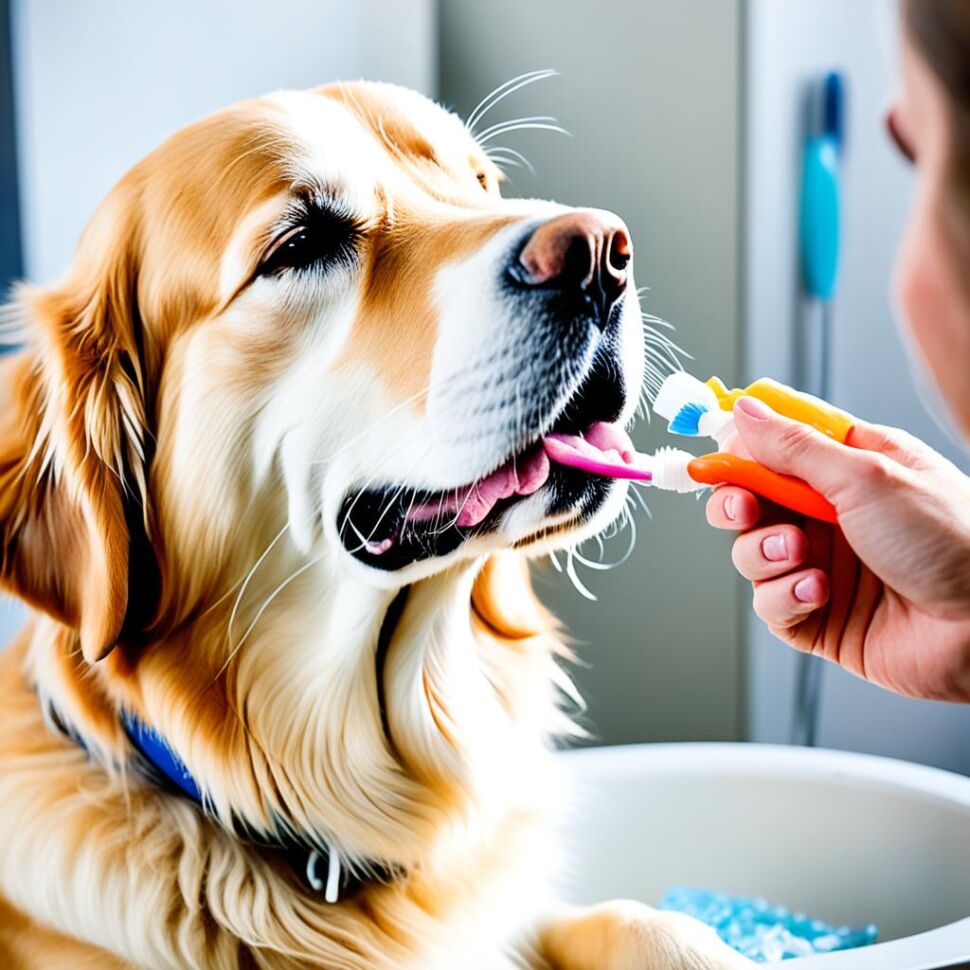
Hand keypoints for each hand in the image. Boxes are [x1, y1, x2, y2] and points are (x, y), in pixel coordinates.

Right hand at [706, 396, 969, 701]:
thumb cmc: (951, 537)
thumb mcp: (866, 474)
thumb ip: (793, 446)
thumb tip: (742, 411)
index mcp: (849, 468)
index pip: (775, 446)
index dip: (738, 446)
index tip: (709, 448)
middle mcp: (831, 515)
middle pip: (750, 500)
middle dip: (736, 503)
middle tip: (744, 507)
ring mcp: (822, 566)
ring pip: (751, 553)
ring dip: (764, 553)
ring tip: (800, 556)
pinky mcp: (818, 617)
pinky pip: (769, 604)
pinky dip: (784, 597)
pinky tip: (818, 594)